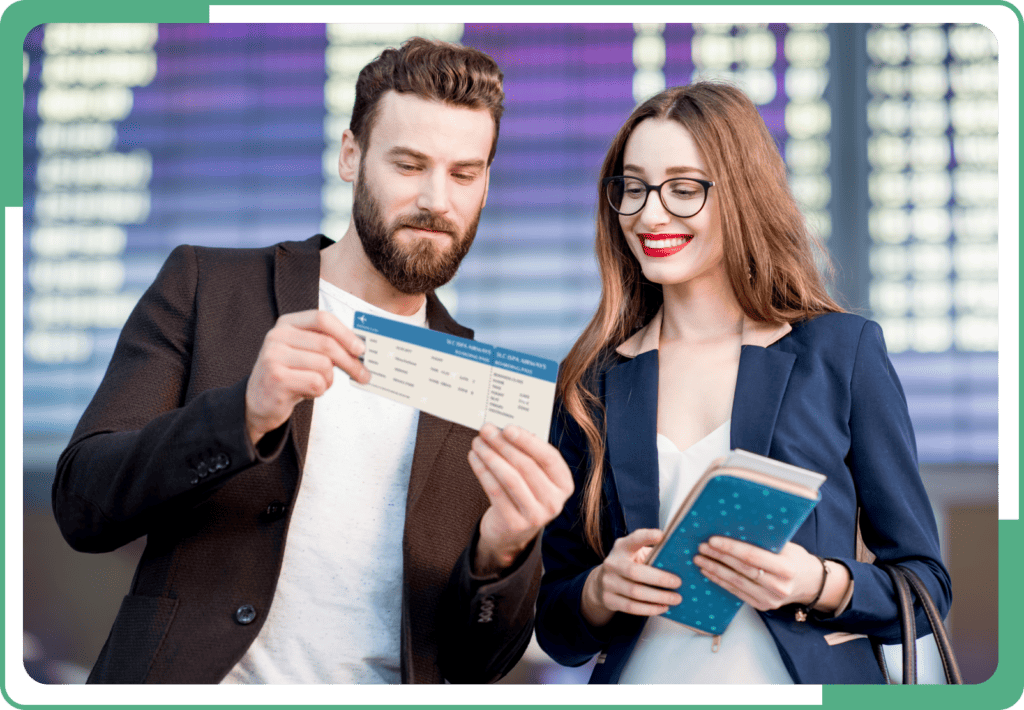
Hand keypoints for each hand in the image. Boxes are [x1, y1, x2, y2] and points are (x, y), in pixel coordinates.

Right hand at [245, 309, 369, 445]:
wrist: (258, 401)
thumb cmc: (287, 375)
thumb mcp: (303, 353)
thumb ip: (325, 345)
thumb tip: (360, 348)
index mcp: (287, 324)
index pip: (323, 319)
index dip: (346, 334)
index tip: (361, 349)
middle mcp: (278, 336)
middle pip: (327, 344)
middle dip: (351, 362)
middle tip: (363, 375)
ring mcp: (274, 357)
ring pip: (324, 366)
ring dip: (329, 380)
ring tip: (318, 384)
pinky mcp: (276, 378)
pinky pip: (316, 383)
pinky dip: (319, 391)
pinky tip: (306, 391)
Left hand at [467, 424, 572, 575]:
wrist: (512, 532)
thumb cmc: (524, 493)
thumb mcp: (536, 477)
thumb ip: (529, 455)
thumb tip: (504, 429)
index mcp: (564, 485)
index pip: (549, 458)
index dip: (528, 441)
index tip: (508, 428)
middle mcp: (554, 502)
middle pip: (526, 466)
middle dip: (503, 445)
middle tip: (486, 430)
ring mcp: (536, 516)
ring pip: (509, 478)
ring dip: (490, 456)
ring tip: (477, 442)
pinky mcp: (514, 524)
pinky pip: (495, 491)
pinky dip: (482, 471)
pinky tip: (474, 459)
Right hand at [580, 528, 681, 627]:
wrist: (601, 582)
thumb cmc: (629, 565)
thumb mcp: (635, 553)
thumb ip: (652, 553)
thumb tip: (680, 558)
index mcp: (621, 547)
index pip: (633, 539)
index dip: (646, 536)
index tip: (661, 535)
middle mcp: (612, 563)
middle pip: (635, 572)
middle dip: (659, 578)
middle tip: (678, 582)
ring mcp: (608, 582)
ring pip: (635, 592)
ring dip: (658, 597)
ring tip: (675, 599)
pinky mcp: (608, 599)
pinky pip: (631, 607)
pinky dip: (650, 609)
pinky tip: (663, 607)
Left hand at [694, 537, 848, 612]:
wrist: (810, 583)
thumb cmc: (795, 559)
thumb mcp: (786, 546)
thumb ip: (765, 541)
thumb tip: (735, 526)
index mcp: (786, 568)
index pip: (752, 556)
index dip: (730, 548)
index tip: (712, 540)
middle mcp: (779, 586)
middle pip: (742, 570)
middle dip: (719, 557)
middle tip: (701, 548)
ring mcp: (770, 599)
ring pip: (736, 583)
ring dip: (715, 570)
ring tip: (700, 560)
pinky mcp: (762, 606)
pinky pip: (737, 593)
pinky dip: (720, 582)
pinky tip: (709, 572)